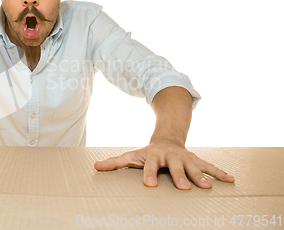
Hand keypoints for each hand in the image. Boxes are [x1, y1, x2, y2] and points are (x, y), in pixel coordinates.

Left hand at [93, 141, 234, 189]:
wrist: (167, 139)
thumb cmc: (147, 153)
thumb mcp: (131, 156)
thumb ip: (115, 163)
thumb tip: (95, 167)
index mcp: (154, 156)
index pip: (150, 165)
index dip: (149, 174)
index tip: (149, 185)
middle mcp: (171, 156)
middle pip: (175, 166)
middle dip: (179, 176)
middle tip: (183, 188)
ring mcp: (185, 157)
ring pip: (194, 166)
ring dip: (202, 176)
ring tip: (208, 187)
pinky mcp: (197, 160)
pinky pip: (209, 166)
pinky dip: (219, 173)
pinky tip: (231, 180)